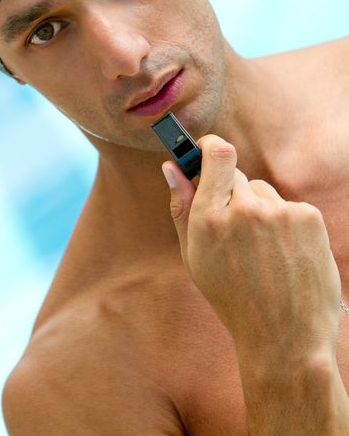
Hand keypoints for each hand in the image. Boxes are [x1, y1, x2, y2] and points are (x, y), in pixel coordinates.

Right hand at [162, 135, 340, 359]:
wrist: (285, 336)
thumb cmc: (233, 298)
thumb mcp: (194, 257)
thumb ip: (181, 207)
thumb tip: (171, 167)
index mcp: (211, 219)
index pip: (216, 153)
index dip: (210, 145)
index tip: (206, 148)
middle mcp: (246, 210)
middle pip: (236, 175)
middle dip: (230, 193)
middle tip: (234, 230)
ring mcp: (281, 212)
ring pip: (262, 192)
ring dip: (258, 209)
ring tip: (261, 250)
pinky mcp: (308, 218)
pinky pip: (287, 206)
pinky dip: (283, 222)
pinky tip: (282, 252)